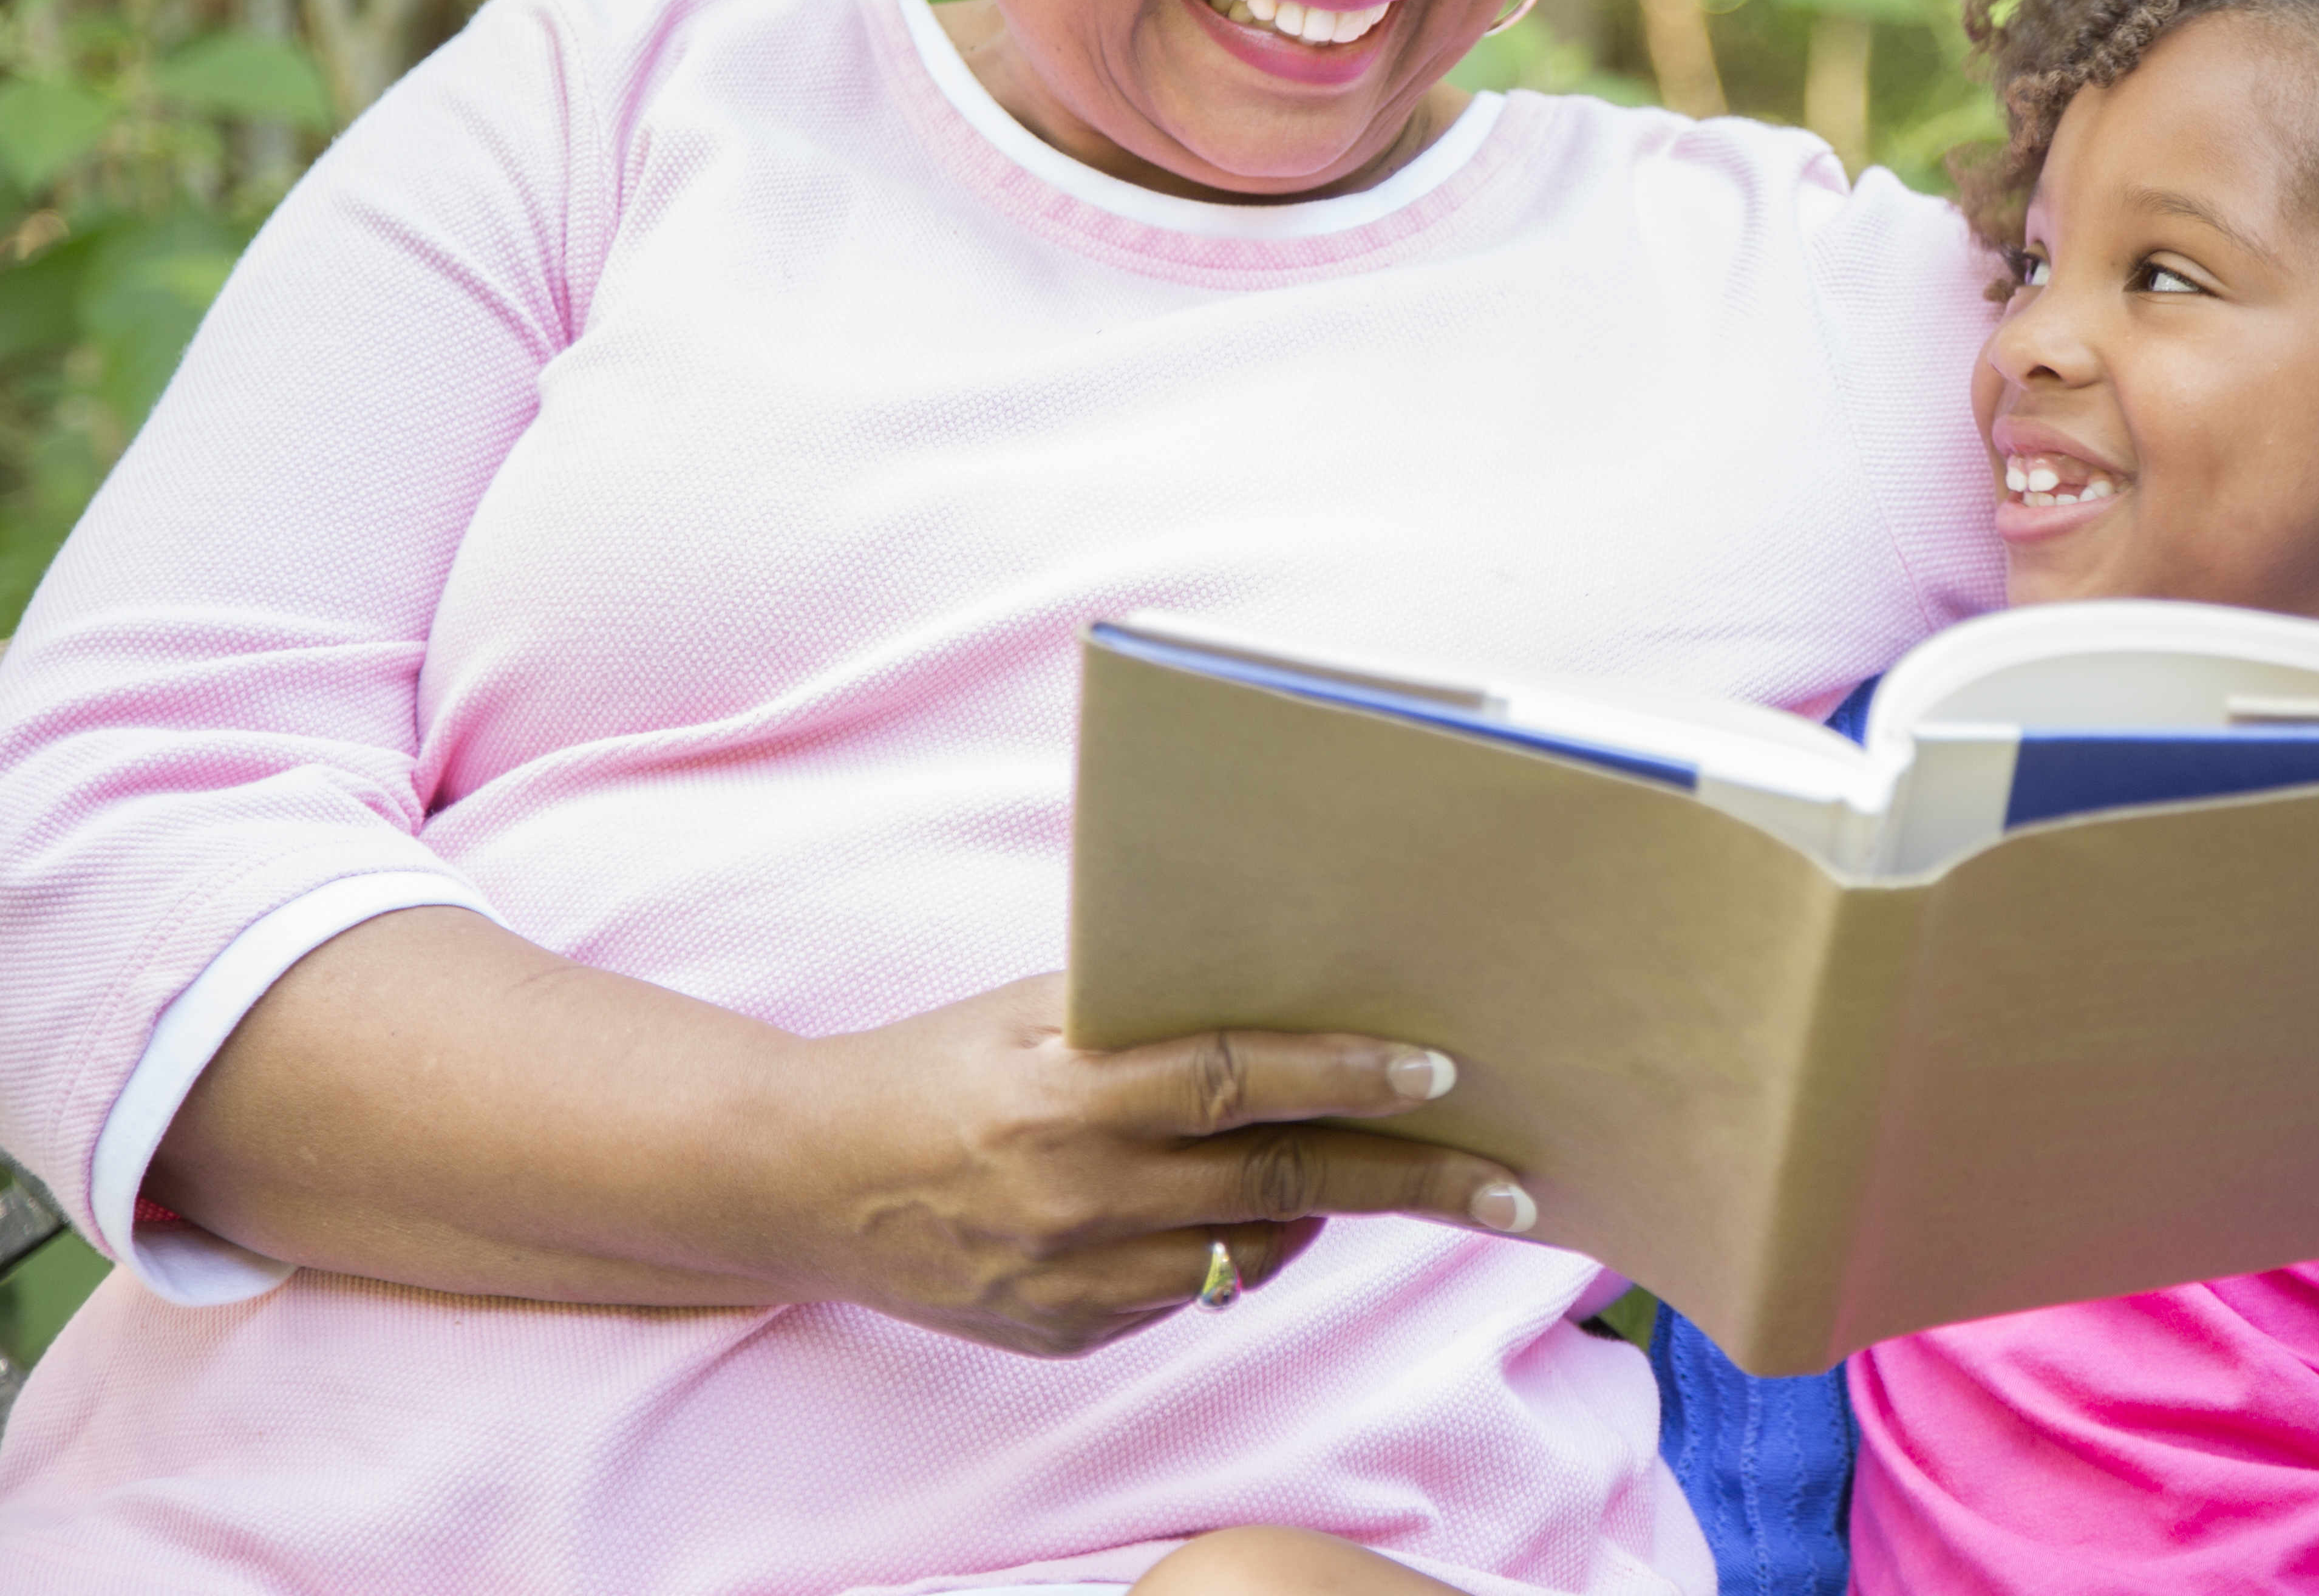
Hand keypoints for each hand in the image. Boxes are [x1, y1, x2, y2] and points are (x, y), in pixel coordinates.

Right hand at [781, 975, 1533, 1355]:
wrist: (802, 1181)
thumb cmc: (934, 1065)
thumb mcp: (1028, 1011)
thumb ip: (1143, 1010)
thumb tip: (1284, 988)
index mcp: (1066, 1097)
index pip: (1237, 1081)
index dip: (1345, 1073)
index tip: (1440, 1070)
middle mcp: (1076, 1197)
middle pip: (1280, 1184)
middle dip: (1410, 1180)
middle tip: (1510, 1184)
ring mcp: (1074, 1282)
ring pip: (1251, 1251)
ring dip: (1325, 1211)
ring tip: (1379, 1170)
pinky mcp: (1068, 1335)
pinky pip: (1193, 1291)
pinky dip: (1235, 1248)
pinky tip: (1245, 1209)